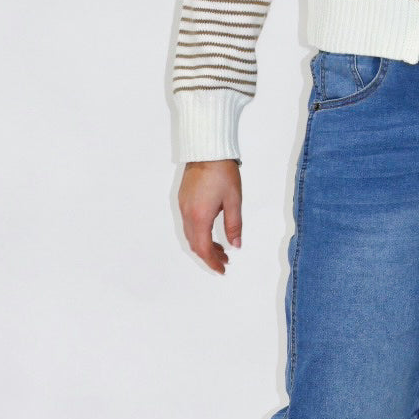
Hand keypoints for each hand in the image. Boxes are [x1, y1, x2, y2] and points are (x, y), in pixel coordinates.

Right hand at [178, 159, 242, 273]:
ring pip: (191, 234)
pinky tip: (210, 230)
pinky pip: (188, 223)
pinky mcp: (183, 199)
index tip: (223, 270)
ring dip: (204, 244)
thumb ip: (234, 225)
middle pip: (195, 244)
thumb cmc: (223, 172)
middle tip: (224, 262)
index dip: (213, 262)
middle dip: (209, 256)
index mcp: (200, 217)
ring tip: (220, 248)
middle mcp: (188, 214)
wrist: (207, 149)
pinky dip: (199, 233)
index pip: (204, 248)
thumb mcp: (234, 200)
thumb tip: (235, 245)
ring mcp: (183, 206)